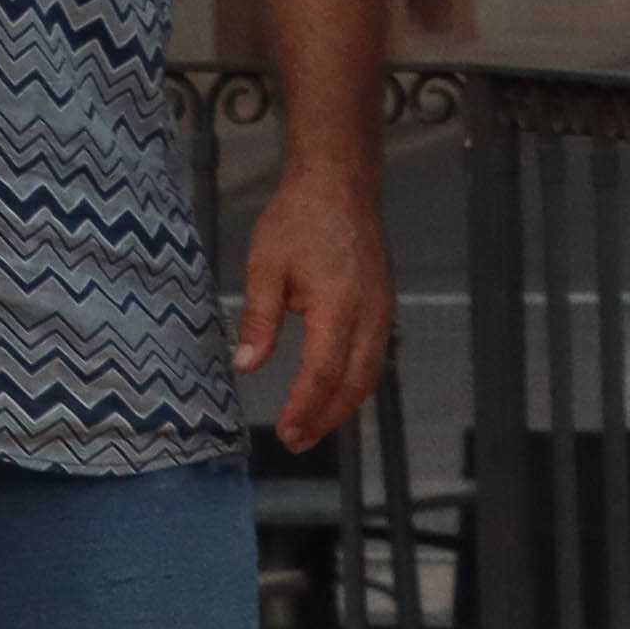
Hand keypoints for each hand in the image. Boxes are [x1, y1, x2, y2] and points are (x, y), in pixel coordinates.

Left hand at [236, 162, 391, 452]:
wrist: (339, 186)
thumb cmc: (298, 220)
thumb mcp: (265, 267)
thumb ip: (258, 320)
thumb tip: (246, 366)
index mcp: (339, 308)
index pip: (323, 374)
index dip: (305, 408)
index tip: (285, 432)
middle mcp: (370, 316)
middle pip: (354, 384)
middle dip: (326, 418)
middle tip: (297, 441)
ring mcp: (382, 311)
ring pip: (370, 374)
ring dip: (343, 405)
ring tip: (313, 426)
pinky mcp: (383, 305)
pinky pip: (375, 355)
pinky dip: (356, 382)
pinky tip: (334, 392)